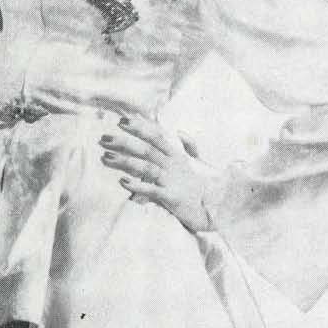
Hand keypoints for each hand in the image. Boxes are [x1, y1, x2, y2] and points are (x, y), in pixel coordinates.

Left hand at [99, 116, 220, 232]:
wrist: (224, 206)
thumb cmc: (210, 185)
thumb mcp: (201, 163)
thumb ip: (190, 147)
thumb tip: (180, 132)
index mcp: (179, 155)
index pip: (157, 136)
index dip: (139, 127)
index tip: (121, 121)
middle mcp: (174, 165)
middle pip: (146, 149)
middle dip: (124, 143)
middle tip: (103, 139)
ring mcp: (173, 181)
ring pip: (145, 167)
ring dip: (125, 161)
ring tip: (106, 158)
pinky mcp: (172, 198)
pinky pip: (152, 190)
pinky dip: (138, 186)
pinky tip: (123, 182)